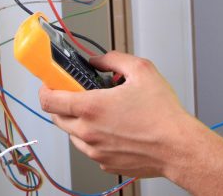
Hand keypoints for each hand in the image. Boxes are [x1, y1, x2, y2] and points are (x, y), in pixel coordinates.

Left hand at [39, 51, 201, 177]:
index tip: (50, 83)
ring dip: (79, 121)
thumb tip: (98, 59)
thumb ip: (113, 59)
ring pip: (72, 134)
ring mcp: (95, 150)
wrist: (178, 147)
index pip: (49, 100)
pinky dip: (94, 137)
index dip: (45, 88)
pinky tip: (114, 128)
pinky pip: (90, 148)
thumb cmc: (163, 115)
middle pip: (57, 117)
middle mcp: (88, 132)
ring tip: (102, 112)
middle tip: (78, 93)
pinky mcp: (105, 163)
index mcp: (92, 108)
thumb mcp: (141, 70)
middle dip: (63, 103)